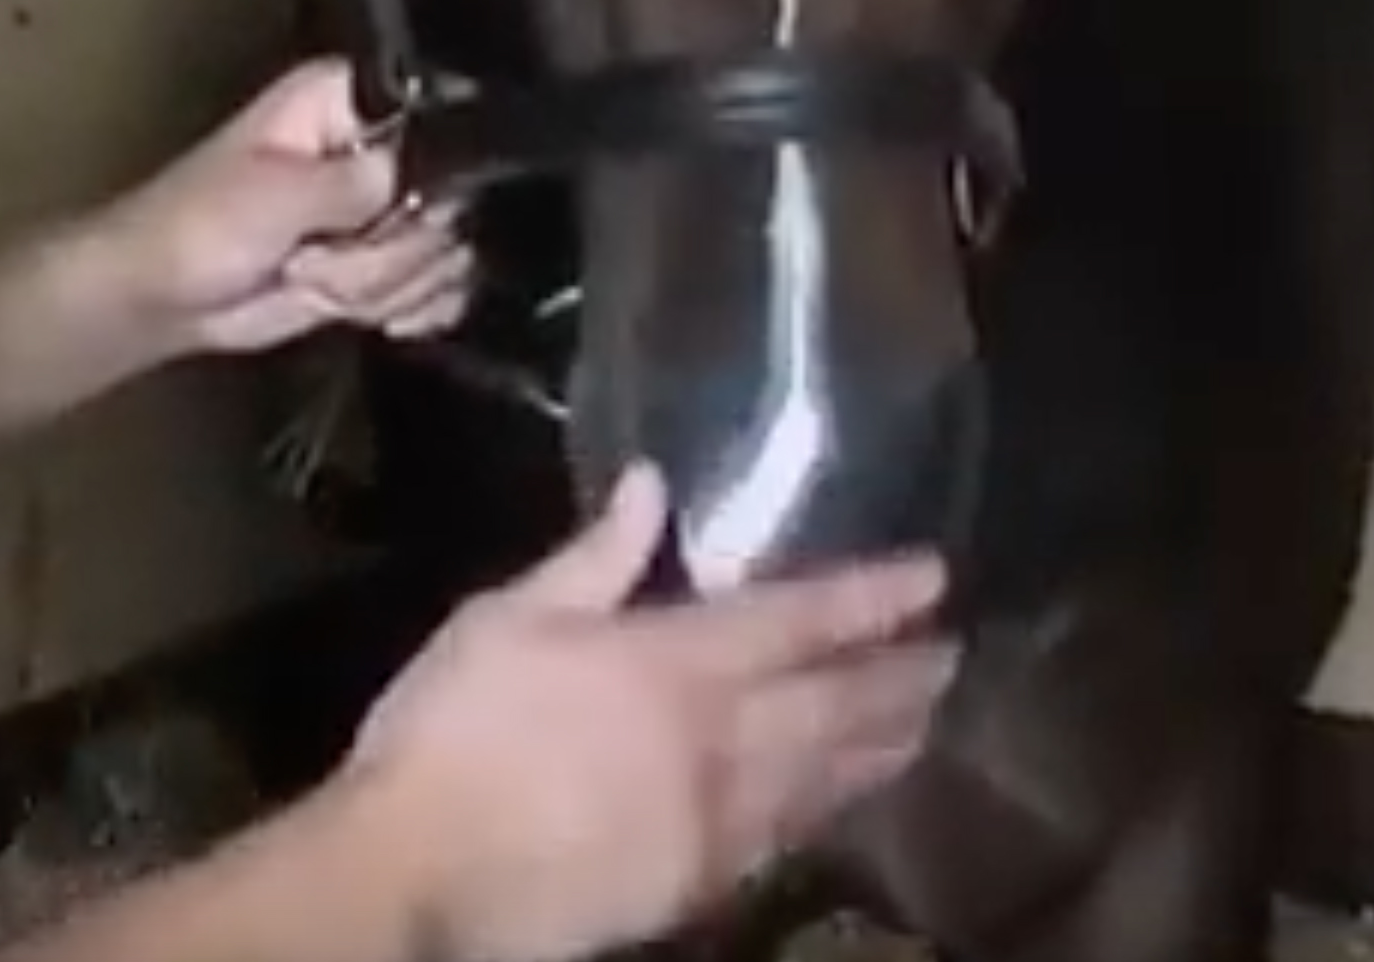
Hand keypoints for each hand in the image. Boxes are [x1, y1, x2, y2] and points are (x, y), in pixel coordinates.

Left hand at [105, 55, 475, 357]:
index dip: (428, 174)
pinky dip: (409, 307)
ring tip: (312, 276)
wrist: (162, 297)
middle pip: (451, 199)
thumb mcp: (277, 195)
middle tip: (317, 253)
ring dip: (379, 283)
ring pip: (444, 253)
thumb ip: (360, 183)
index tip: (384, 211)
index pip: (442, 120)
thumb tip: (429, 182)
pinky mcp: (384, 261)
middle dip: (389, 248)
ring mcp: (385, 209)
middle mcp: (377, 147)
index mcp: (348, 103)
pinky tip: (363, 310)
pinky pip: (441, 287)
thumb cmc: (196, 228)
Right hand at [332, 465, 957, 961]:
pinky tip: (838, 803)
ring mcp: (718, 821)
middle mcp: (721, 739)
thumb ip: (594, 558)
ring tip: (926, 725)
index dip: (875, 594)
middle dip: (903, 676)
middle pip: (838, 703)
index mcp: (677, 661)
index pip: (803, 618)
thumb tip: (654, 487)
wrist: (420, 876)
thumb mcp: (506, 619)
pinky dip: (825, 812)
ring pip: (827, 777)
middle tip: (954, 655)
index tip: (934, 575)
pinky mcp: (698, 886)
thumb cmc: (452, 732)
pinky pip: (785, 840)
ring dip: (884, 747)